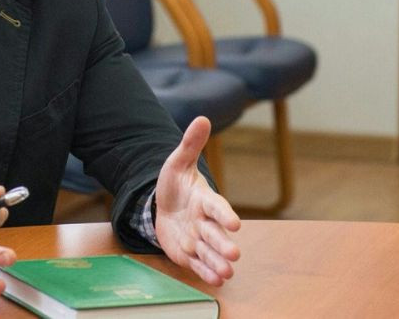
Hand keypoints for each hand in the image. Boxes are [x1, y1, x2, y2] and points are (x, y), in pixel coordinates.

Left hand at [155, 116, 240, 285]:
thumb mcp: (177, 162)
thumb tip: (202, 118)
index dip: (224, 214)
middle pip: (215, 234)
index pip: (217, 207)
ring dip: (218, 262)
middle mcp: (205, 222)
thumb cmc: (175, 184)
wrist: (163, 205)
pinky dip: (206, 271)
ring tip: (227, 271)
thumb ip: (190, 144)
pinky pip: (198, 264)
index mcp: (205, 200)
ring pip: (209, 252)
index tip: (234, 223)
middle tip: (234, 254)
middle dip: (223, 244)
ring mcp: (198, 239)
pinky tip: (215, 279)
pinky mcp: (189, 254)